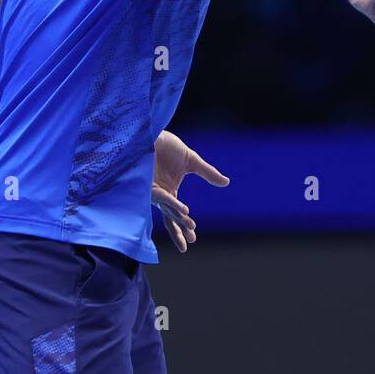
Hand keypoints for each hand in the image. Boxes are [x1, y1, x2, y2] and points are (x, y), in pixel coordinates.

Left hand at [152, 130, 229, 251]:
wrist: (152, 131)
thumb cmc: (167, 146)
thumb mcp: (192, 161)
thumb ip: (208, 173)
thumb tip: (227, 183)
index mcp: (168, 192)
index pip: (175, 215)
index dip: (182, 227)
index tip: (193, 239)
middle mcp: (159, 194)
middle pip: (170, 217)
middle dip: (179, 230)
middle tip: (190, 242)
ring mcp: (152, 189)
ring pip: (167, 208)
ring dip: (180, 218)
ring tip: (192, 227)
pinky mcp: (148, 182)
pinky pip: (162, 196)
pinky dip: (173, 203)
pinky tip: (184, 209)